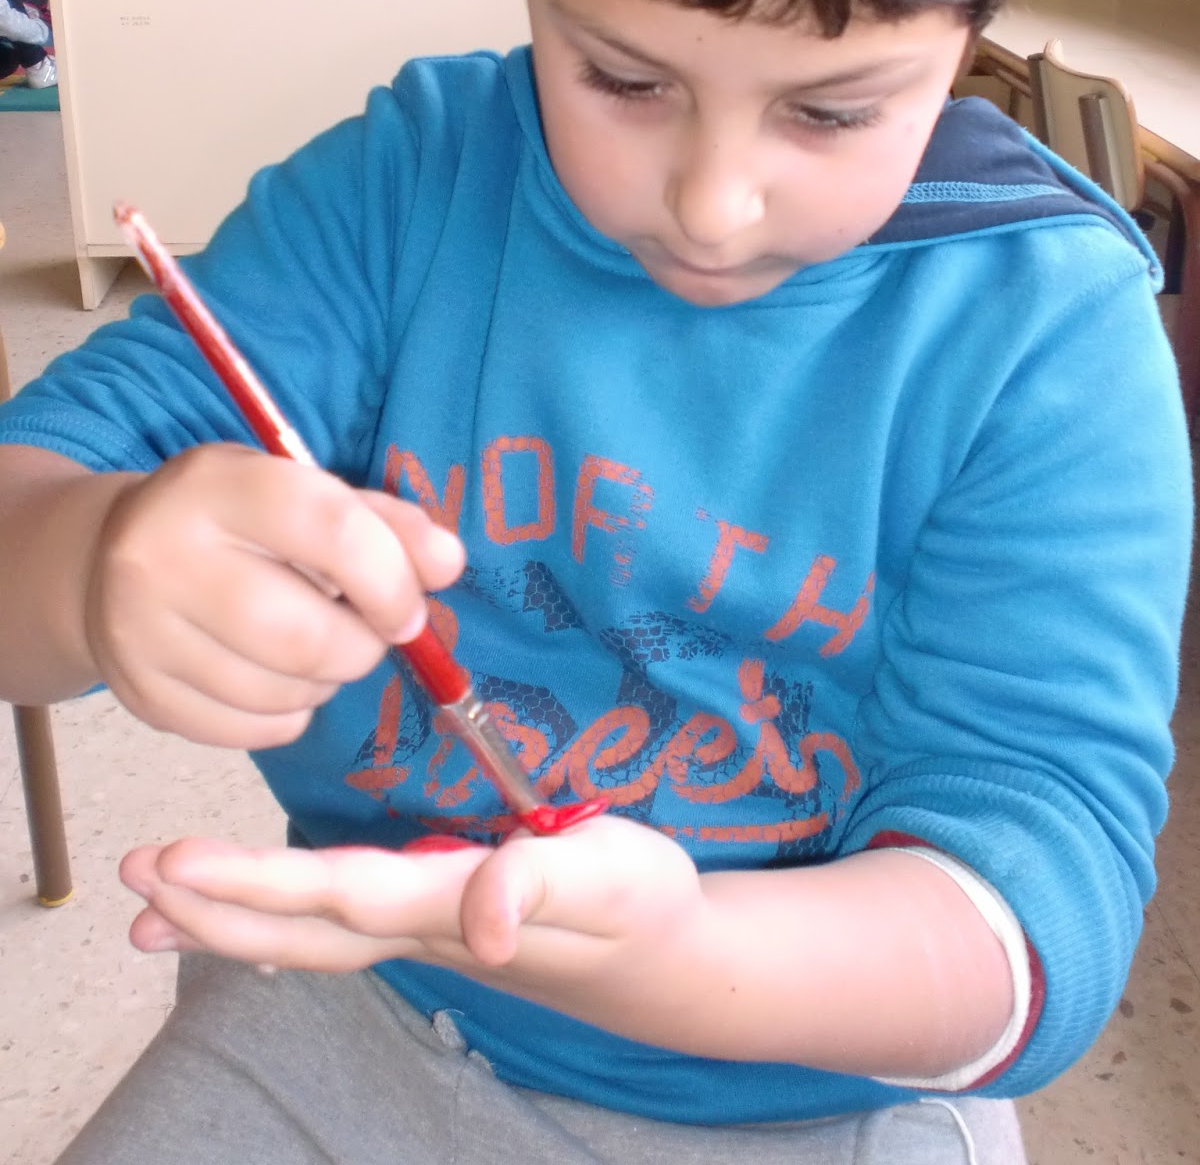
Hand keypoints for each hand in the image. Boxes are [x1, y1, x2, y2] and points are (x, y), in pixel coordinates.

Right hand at [84, 443, 464, 749]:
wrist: (107, 558)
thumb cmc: (235, 521)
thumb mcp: (304, 491)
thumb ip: (385, 523)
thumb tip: (447, 564)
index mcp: (218, 484)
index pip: (331, 531)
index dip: (392, 580)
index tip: (410, 607)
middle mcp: (163, 555)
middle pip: (306, 636)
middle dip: (363, 646)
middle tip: (366, 632)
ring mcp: (140, 632)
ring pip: (283, 693)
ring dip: (328, 680)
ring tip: (315, 646)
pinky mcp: (140, 695)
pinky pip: (253, 732)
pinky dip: (290, 715)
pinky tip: (277, 677)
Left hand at [120, 814, 703, 1002]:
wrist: (663, 954)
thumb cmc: (637, 899)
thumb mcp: (608, 873)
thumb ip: (543, 883)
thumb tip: (484, 924)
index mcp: (452, 903)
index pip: (338, 893)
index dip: (255, 883)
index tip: (178, 867)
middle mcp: (423, 926)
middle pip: (303, 928)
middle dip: (215, 908)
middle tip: (133, 881)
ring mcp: (423, 933)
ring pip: (309, 938)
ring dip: (229, 924)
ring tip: (153, 915)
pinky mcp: (433, 923)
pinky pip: (335, 933)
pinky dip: (276, 928)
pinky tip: (244, 926)